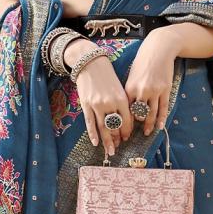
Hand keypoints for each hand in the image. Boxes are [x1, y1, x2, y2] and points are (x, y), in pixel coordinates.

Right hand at [64, 38, 133, 155]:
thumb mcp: (119, 87)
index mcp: (121, 98)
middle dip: (117, 139)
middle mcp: (110, 103)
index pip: (126, 120)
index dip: (127, 131)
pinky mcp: (86, 104)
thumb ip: (122, 103)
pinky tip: (95, 143)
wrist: (89, 62)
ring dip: (107, 140)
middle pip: (115, 126)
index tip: (127, 137)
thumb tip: (124, 119)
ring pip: (103, 127)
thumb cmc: (106, 74)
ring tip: (110, 151)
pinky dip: (93, 134)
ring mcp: (97, 105)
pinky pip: (90, 123)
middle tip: (118, 148)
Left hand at [123, 28, 178, 136]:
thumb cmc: (143, 61)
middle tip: (131, 135)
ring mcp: (154, 91)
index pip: (126, 110)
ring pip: (151, 113)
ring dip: (148, 125)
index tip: (121, 129)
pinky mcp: (165, 90)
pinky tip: (159, 126)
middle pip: (138, 114)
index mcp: (130, 88)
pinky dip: (161, 118)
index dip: (123, 121)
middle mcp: (141, 91)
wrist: (159, 49)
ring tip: (146, 133)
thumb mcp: (131, 75)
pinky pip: (163, 108)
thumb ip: (130, 91)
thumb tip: (127, 107)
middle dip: (135, 126)